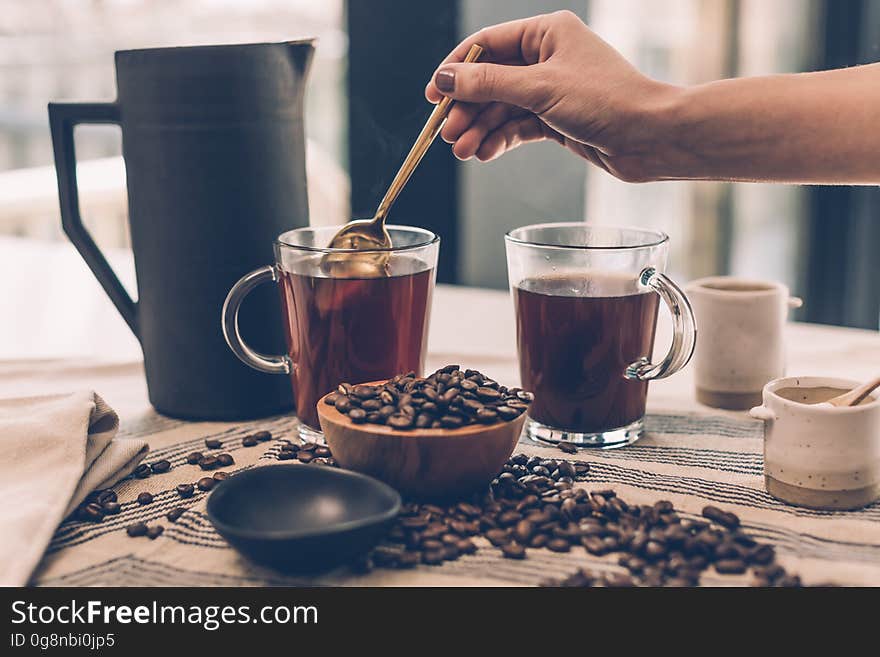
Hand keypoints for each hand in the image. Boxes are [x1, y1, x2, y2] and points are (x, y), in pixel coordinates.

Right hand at [425, 11, 676, 181]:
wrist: (649, 138)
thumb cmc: (606, 101)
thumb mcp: (540, 89)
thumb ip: (489, 84)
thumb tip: (445, 78)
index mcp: (546, 33)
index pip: (487, 46)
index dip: (457, 71)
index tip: (434, 96)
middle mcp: (548, 58)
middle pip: (491, 81)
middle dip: (468, 109)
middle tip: (447, 135)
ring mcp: (552, 90)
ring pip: (502, 108)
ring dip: (480, 129)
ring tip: (463, 151)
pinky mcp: (557, 119)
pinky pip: (518, 127)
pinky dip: (500, 140)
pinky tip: (484, 154)